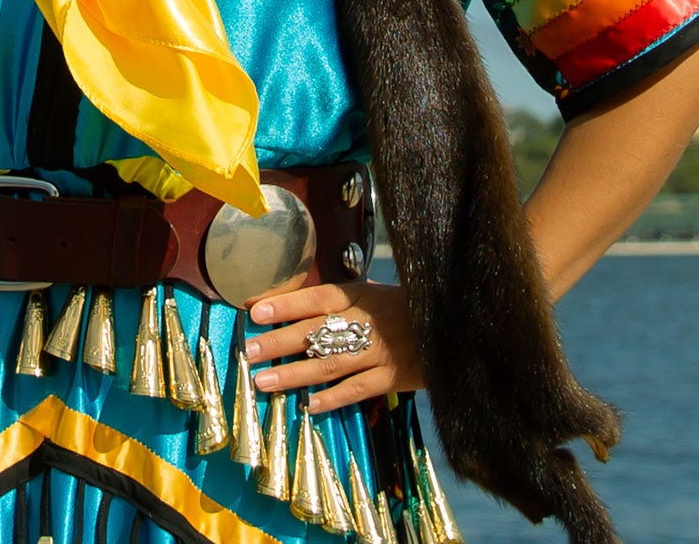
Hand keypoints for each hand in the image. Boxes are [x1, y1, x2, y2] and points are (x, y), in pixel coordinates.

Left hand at [245, 280, 421, 413]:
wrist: (450, 325)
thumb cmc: (401, 308)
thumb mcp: (371, 294)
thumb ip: (338, 303)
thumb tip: (290, 308)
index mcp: (359, 295)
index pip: (316, 298)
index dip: (286, 305)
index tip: (255, 312)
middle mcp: (365, 321)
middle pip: (315, 332)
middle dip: (279, 343)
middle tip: (248, 352)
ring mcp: (379, 351)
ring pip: (330, 364)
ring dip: (295, 374)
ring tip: (265, 381)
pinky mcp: (392, 378)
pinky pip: (357, 390)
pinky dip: (333, 398)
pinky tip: (309, 405)